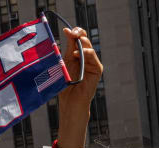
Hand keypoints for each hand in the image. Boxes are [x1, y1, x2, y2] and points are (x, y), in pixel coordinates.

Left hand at [55, 27, 103, 147]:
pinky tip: (80, 53)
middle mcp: (85, 60)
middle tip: (72, 32)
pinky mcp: (96, 74)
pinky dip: (89, 55)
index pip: (78, 40)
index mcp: (76, 56)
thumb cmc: (64, 88)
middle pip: (85, 42)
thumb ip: (66, 50)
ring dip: (83, 44)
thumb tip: (66, 31)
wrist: (69, 105)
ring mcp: (92, 67)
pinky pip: (95, 62)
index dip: (74, 33)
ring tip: (76, 41)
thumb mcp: (63, 64)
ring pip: (91, 50)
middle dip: (80, 35)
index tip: (66, 30)